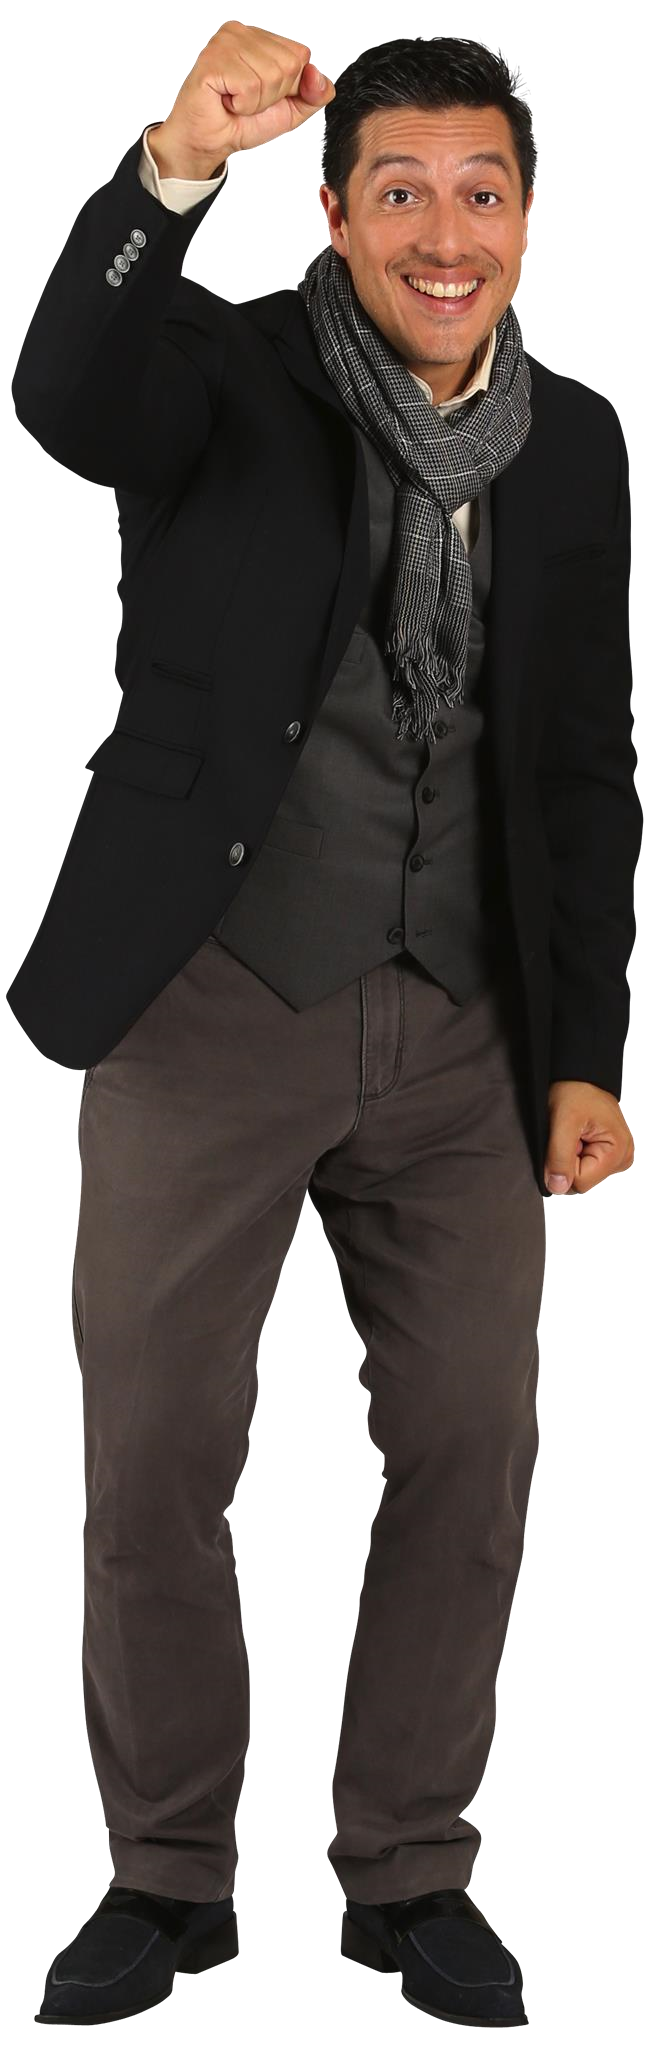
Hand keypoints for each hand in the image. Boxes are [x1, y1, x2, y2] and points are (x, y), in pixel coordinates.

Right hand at [161, 20, 335, 167]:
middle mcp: (242, 31)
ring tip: (235, 102)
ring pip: (270, 76)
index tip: (263, 95)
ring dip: (255, 103)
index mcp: (261, 36)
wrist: (210, 142)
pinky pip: (249, 86)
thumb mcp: (291, 110)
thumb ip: (315, 94)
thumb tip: (317, 74)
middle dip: (272, 96)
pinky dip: (242, 105)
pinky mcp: (213, 59)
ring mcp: (225, 41)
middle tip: (246, 101)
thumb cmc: (243, 121)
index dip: (288, 87)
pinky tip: (226, 101)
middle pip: (288, 65)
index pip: (301, 55)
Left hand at [544, 1080, 634, 1195]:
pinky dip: (577, 1157)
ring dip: (572, 1160)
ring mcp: (619, 1159)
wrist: (579, 1078)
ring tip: (575, 1137)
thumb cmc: (575, 1093)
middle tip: (571, 1137)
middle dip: (570, 1163)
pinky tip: (579, 1140)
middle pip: (585, 1183)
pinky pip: (586, 1170)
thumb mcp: (563, 1122)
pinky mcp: (611, 1158)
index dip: (565, 1166)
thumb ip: (559, 1157)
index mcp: (620, 1151)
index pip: (582, 1183)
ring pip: (584, 1178)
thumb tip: (557, 1188)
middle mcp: (624, 1158)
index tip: (567, 1141)